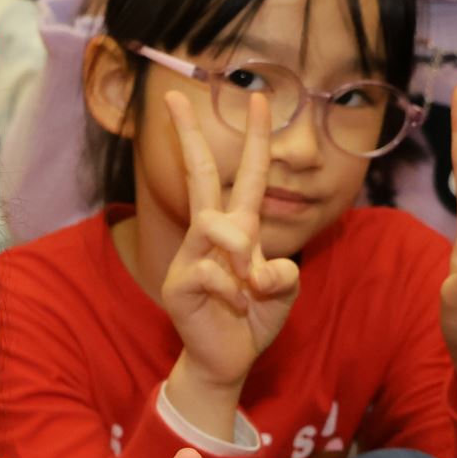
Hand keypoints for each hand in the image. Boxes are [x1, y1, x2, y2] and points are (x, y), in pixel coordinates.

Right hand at [162, 90, 299, 394]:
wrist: (228, 360)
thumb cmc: (255, 318)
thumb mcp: (284, 290)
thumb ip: (282, 271)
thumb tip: (258, 269)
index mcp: (239, 228)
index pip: (246, 174)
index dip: (255, 137)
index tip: (258, 99)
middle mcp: (210, 235)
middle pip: (199, 176)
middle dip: (187, 136)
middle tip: (172, 97)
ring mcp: (190, 256)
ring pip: (215, 225)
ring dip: (242, 254)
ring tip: (251, 286)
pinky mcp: (179, 283)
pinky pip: (212, 273)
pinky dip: (236, 295)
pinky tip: (237, 310)